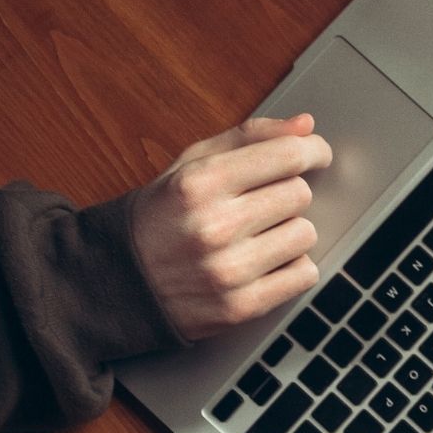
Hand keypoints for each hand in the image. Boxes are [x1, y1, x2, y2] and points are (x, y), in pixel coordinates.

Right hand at [132, 114, 331, 340]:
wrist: (118, 281)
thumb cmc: (161, 216)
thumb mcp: (192, 164)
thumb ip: (250, 138)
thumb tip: (306, 126)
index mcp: (200, 182)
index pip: (287, 156)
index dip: (311, 151)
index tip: (314, 155)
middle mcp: (214, 226)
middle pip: (300, 195)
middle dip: (286, 195)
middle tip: (261, 204)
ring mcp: (228, 270)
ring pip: (305, 236)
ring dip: (289, 233)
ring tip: (255, 236)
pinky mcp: (241, 306)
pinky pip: (304, 276)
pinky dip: (292, 269)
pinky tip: (263, 264)